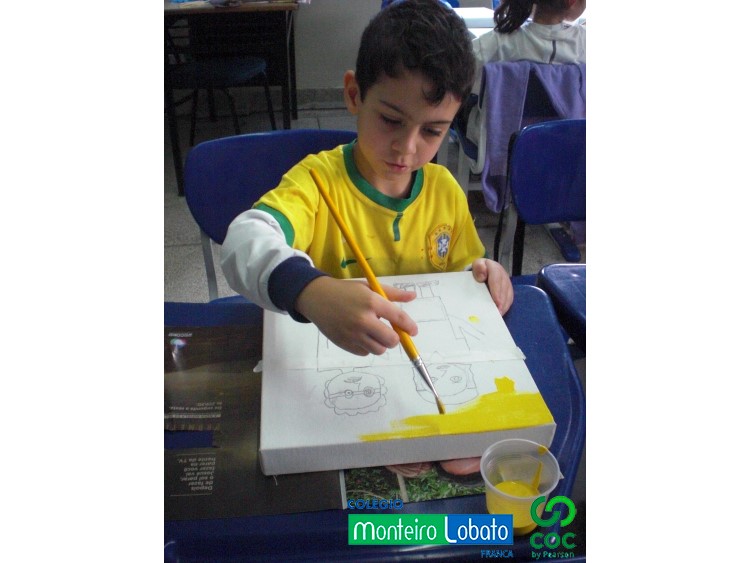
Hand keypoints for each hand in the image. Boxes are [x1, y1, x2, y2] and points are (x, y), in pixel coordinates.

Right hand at [294, 277, 417, 355]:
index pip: (398, 318)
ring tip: (373, 333)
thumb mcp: (368, 287)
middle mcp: (363, 319)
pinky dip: (367, 347)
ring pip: (379, 350)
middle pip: (391, 340)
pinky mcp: (344, 343)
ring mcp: (352, 334)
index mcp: (371, 302)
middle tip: (389, 332)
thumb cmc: (346, 291)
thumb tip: (413, 296)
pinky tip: (361, 336)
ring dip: (381, 343)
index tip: (413, 331)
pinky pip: (364, 353)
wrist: (316, 298)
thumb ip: (392, 294)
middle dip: (394, 338)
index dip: (409, 326)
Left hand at [471, 258, 513, 314]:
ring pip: (508, 295)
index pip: (496, 279)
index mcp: (495, 268)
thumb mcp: (477, 265)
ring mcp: (507, 283)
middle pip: (504, 289)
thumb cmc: (479, 269)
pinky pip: (509, 299)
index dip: (497, 291)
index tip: (497, 301)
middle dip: (501, 301)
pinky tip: (501, 313)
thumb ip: (478, 268)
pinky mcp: (509, 290)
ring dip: (504, 305)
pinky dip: (505, 307)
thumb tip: (482, 277)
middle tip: (498, 312)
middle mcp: (503, 275)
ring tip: (499, 314)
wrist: (484, 269)